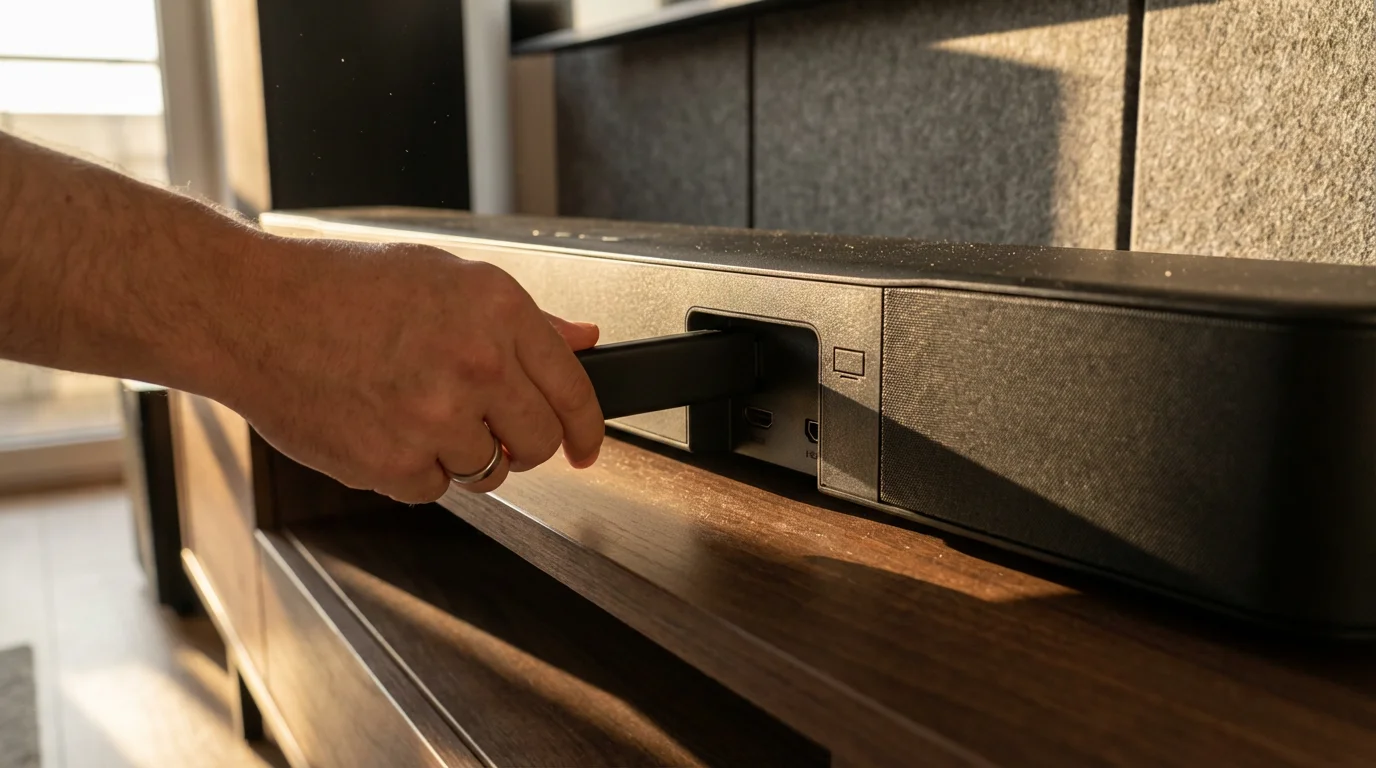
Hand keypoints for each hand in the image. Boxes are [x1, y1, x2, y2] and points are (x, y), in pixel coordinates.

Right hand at [223, 237, 603, 502]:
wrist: (251, 311)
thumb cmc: (339, 287)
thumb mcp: (445, 276)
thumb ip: (525, 319)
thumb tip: (584, 340)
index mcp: (497, 310)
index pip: (573, 390)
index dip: (588, 429)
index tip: (588, 448)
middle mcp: (476, 364)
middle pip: (539, 442)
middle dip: (522, 443)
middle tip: (488, 426)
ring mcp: (436, 418)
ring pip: (489, 471)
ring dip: (463, 455)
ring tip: (414, 411)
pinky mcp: (395, 464)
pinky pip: (433, 488)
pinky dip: (413, 469)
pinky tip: (380, 424)